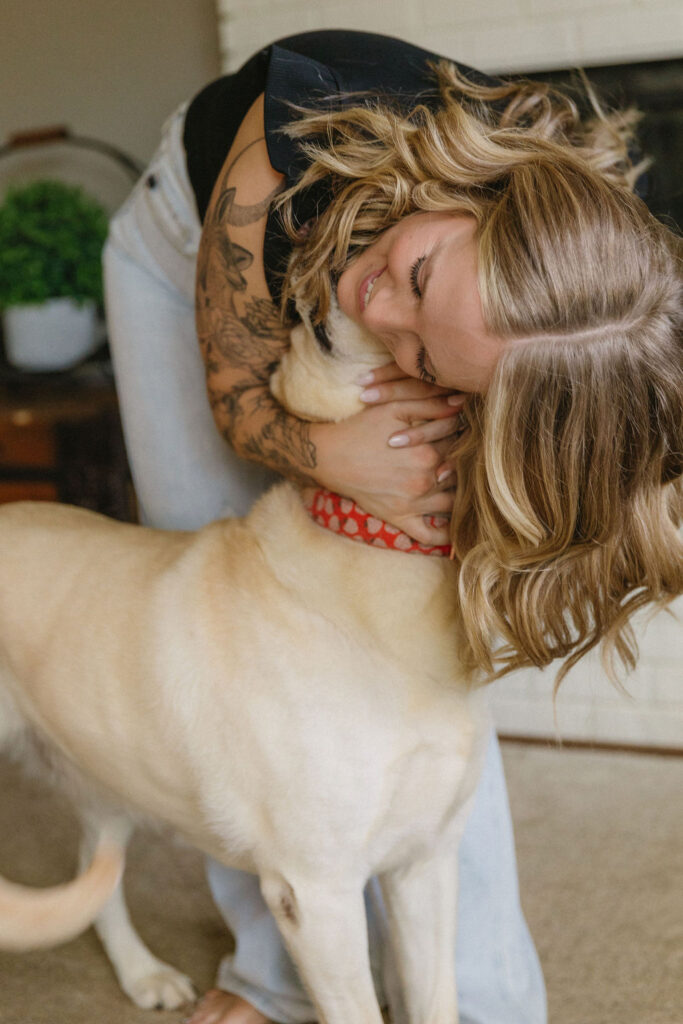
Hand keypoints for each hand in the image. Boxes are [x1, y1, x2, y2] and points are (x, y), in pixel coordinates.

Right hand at [311, 363, 467, 544]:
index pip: (459, 444)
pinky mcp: (401, 518)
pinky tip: (456, 528)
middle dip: (465, 463)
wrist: (329, 456)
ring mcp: (414, 503)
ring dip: (463, 494)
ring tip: (466, 485)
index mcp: (428, 453)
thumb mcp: (394, 407)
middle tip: (466, 457)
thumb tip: (461, 403)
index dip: (462, 436)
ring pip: (454, 502)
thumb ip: (430, 404)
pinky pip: (430, 535)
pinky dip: (447, 536)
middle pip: (460, 472)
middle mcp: (425, 481)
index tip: (462, 432)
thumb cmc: (361, 428)